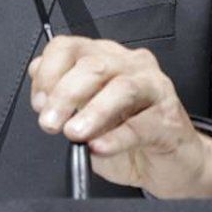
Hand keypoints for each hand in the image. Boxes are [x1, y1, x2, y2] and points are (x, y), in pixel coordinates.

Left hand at [28, 36, 211, 197]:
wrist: (171, 164)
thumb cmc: (128, 137)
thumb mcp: (85, 119)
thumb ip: (64, 102)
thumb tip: (42, 96)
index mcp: (104, 58)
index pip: (68, 48)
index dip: (49, 74)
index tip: (39, 103)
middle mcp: (130, 65)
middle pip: (93, 65)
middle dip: (65, 95)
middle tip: (50, 123)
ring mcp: (154, 88)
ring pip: (121, 87)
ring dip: (92, 112)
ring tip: (75, 133)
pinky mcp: (170, 117)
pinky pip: (141, 124)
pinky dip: (117, 137)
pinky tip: (100, 147)